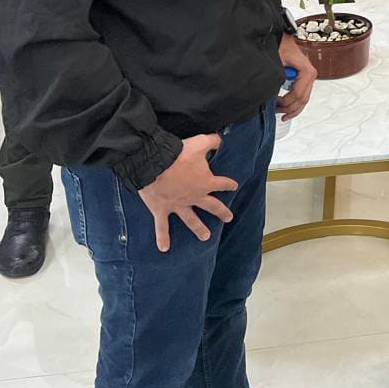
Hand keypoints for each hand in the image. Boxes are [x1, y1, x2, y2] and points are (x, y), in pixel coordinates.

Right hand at [137, 134, 238, 252]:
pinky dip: (162, 238)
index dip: (229, 184)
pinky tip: (164, 249)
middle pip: (212, 206)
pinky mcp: (162, 210)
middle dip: (221, 212)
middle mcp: (194, 197)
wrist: (154, 164)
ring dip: (199, 229)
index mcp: (206, 182)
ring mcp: (178, 205)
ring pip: (191, 220)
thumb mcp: (200, 143)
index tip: (234, 186)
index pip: (222, 183)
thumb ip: (212, 141)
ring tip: (206, 237)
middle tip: (229, 218)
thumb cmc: (178, 154)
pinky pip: (162, 227)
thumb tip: (221, 139)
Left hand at [277, 33, 316, 120]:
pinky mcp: (304, 79)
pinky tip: (287, 110)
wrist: (282, 38)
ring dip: (293, 109)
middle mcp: (310, 75)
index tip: (276, 103)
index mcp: (307, 71)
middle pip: (303, 99)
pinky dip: (295, 104)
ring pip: (304, 100)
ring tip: (282, 114)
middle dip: (290, 109)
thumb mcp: (277, 61)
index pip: (298, 94)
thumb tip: (273, 92)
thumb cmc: (281, 46)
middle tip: (277, 112)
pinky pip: (302, 95)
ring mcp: (308, 78)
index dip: (286, 102)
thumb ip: (278, 77)